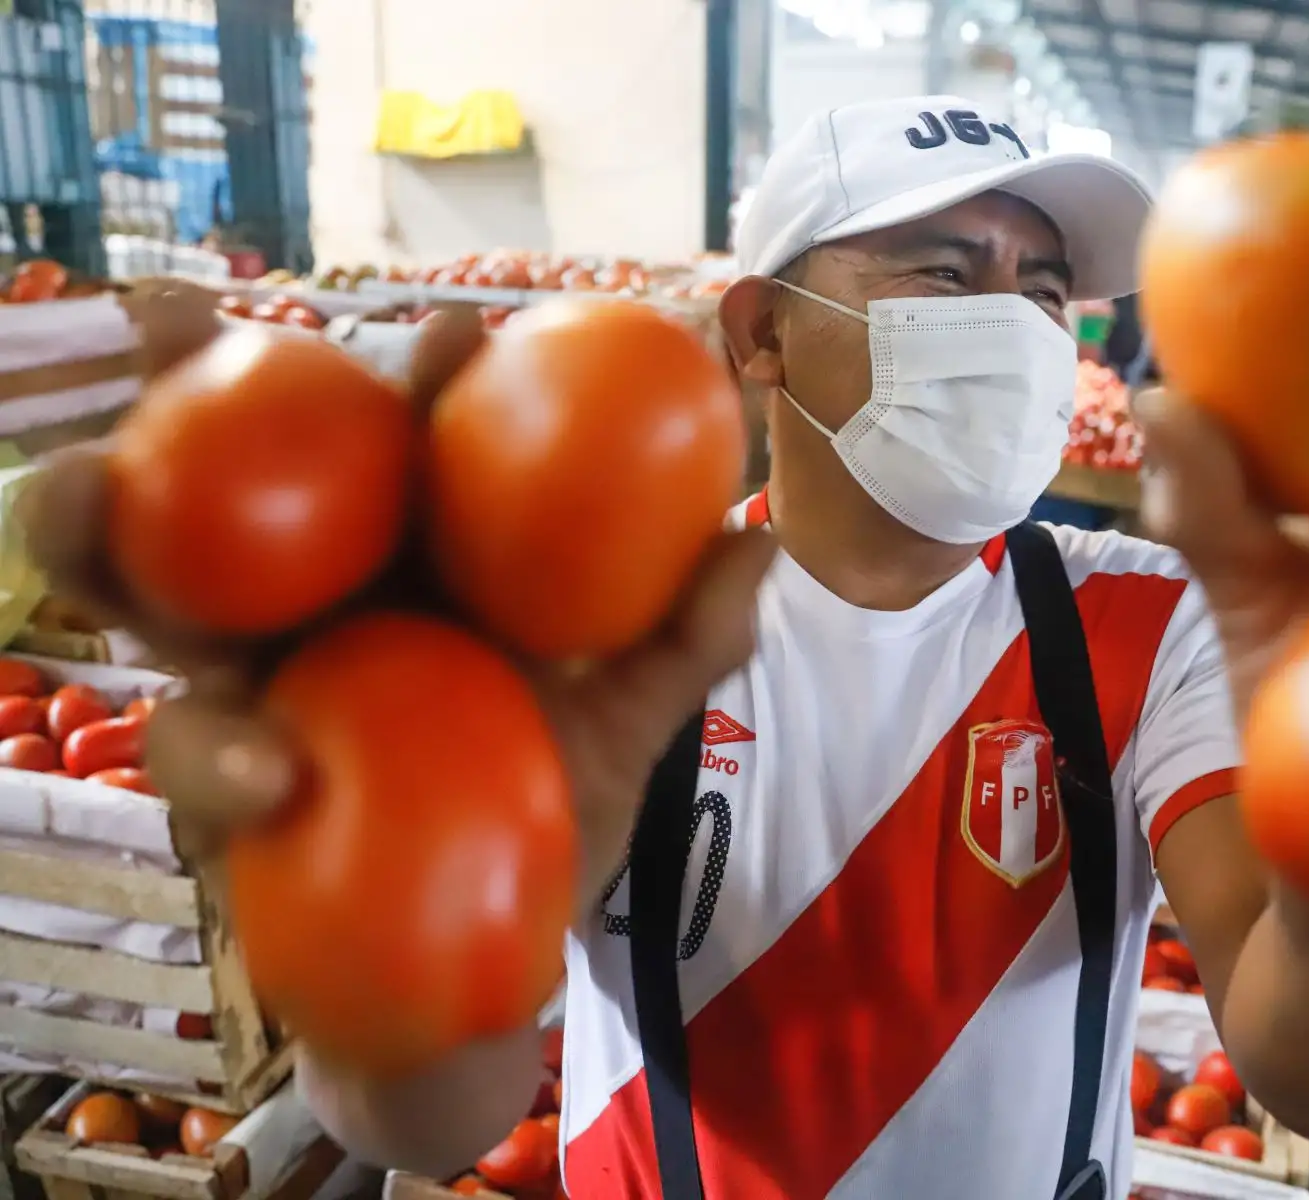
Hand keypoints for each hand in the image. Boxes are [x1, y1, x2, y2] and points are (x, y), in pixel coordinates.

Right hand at [19, 301, 773, 917]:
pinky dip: (222, 756)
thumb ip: (686, 638)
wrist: (491, 961)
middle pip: (243, 471)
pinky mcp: (215, 776)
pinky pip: (193, 751)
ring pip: (152, 581)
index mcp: (423, 562)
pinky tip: (276, 780)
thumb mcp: (630, 726)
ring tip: (84, 486)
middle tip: (163, 312)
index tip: (456, 337)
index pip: (413, 448)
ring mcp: (257, 677)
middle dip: (185, 381)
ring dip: (94, 520)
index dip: (424, 382)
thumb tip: (760, 538)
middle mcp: (325, 598)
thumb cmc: (555, 821)